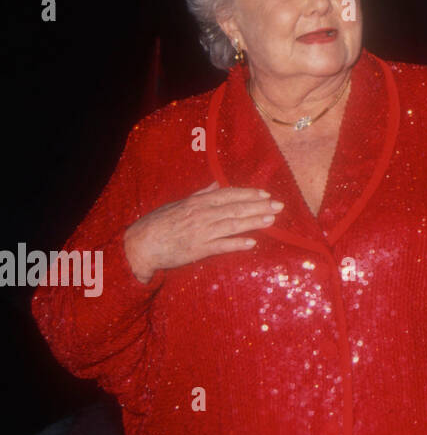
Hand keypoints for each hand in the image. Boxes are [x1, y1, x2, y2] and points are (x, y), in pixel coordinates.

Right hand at [122, 182, 282, 283]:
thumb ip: (201, 194)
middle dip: (259, 207)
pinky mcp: (197, 250)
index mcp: (197, 202)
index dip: (249, 194)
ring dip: (254, 222)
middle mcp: (202, 214)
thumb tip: (216, 184)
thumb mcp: (179, 203)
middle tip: (279, 206)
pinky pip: (221, 246)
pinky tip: (251, 243)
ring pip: (233, 225)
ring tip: (272, 220)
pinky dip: (237, 244)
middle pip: (236, 208)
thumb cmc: (158, 223)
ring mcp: (201, 232)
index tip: (265, 194)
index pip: (229, 194)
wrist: (140, 245)